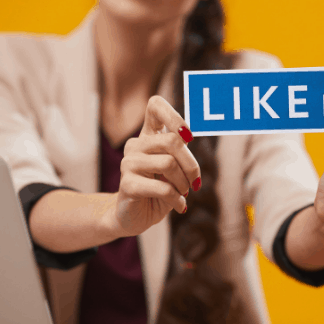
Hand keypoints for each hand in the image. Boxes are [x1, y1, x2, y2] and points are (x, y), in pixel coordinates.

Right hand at [114, 96, 200, 236]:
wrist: (134, 216)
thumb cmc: (158, 191)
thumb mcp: (174, 169)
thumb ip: (181, 152)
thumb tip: (188, 137)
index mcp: (148, 136)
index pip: (155, 106)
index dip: (175, 115)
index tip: (188, 137)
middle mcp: (135, 145)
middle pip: (173, 140)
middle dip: (191, 165)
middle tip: (195, 183)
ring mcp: (128, 163)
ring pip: (169, 163)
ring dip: (184, 183)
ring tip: (183, 193)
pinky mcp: (128, 185)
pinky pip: (163, 188)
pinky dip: (177, 199)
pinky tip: (179, 206)